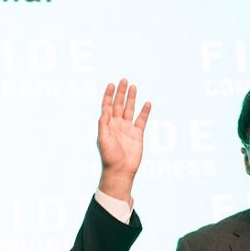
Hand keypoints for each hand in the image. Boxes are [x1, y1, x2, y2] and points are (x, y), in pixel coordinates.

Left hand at [96, 78, 150, 201]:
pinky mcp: (138, 134)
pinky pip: (142, 120)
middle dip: (121, 93)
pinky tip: (147, 103)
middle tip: (124, 80)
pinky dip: (145, 111)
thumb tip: (105, 109)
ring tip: (133, 86)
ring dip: (132, 98)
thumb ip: (103, 123)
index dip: (109, 95)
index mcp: (107, 125)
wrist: (120, 170)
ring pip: (130, 109)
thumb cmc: (108, 156)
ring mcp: (127, 128)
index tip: (111, 84)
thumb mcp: (102, 138)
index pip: (107, 106)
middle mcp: (117, 124)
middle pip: (119, 105)